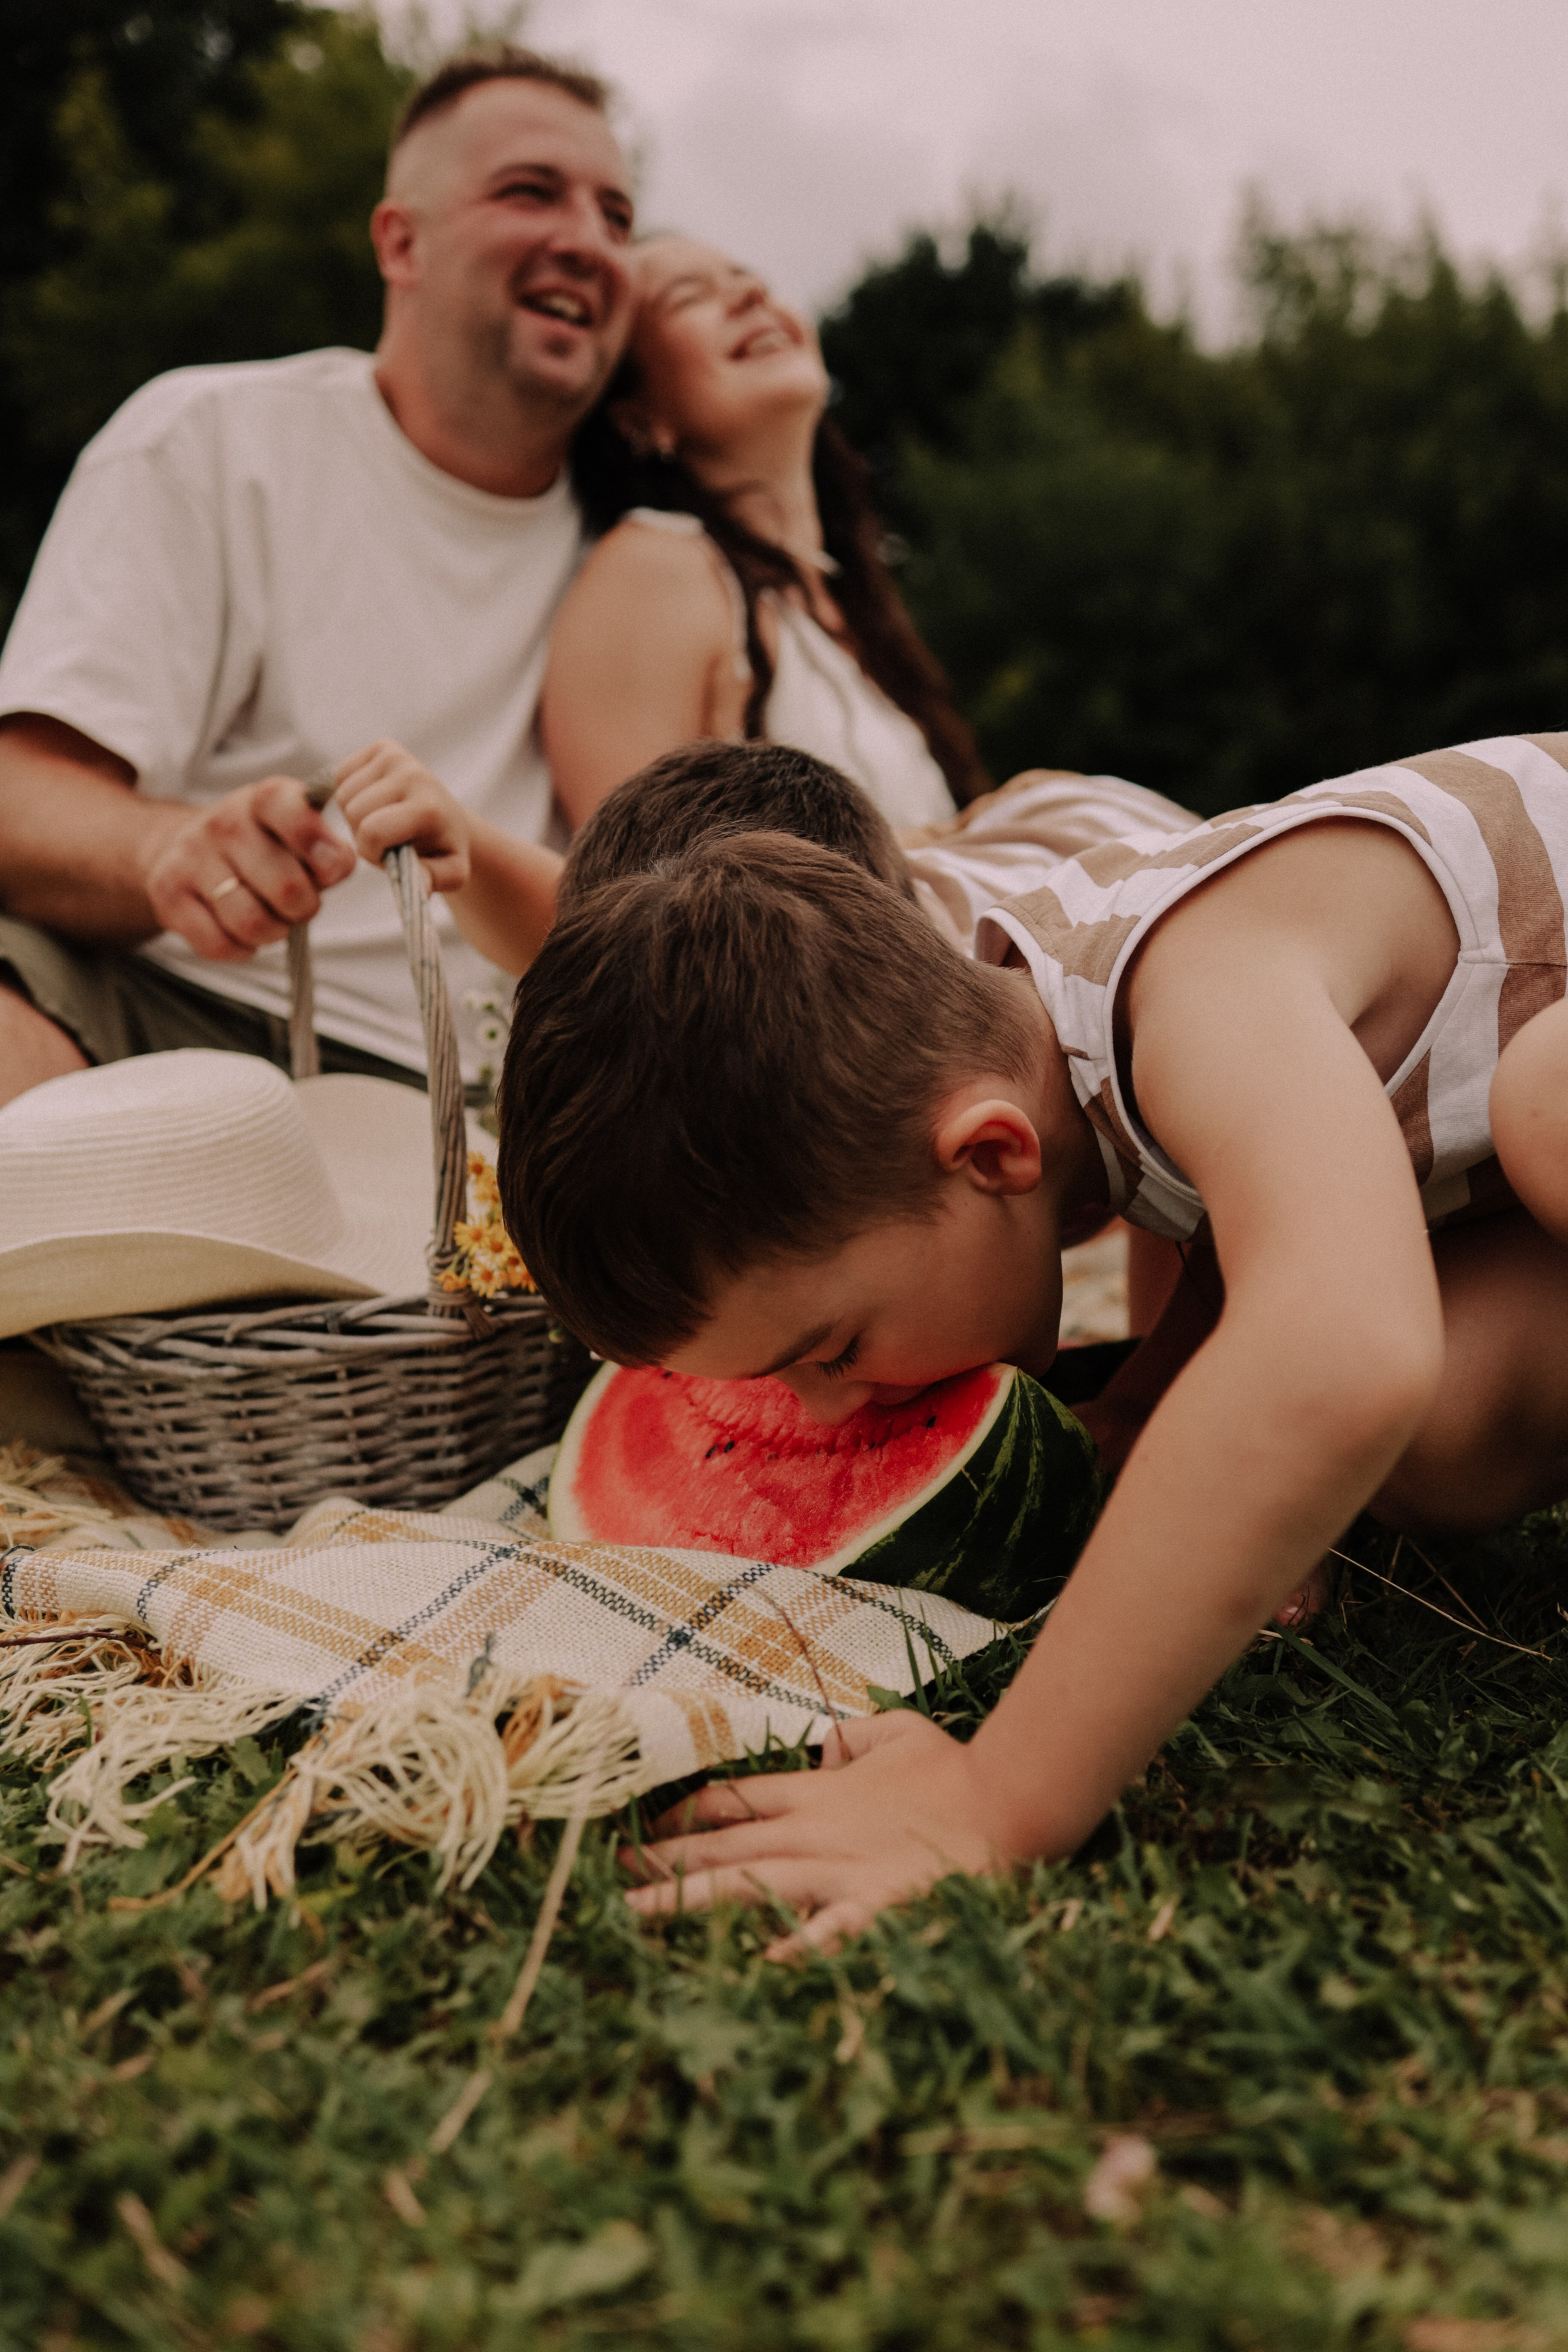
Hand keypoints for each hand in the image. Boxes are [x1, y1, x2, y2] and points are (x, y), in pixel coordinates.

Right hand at [140, 778, 355, 960]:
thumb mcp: (297, 837)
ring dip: (273, 932)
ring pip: (251, 921)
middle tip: (300, 905)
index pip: (285, 807)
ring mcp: (190, 857)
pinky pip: (218, 944)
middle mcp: (222, 823)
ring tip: (272, 920)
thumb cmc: (262, 849)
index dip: (315, 841)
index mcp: (261, 801)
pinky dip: (241, 949)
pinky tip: (240, 932)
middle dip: (304, 908)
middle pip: (285, 886)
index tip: (330, 868)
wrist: (186, 850)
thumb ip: (328, 851)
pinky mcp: (168, 895)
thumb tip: (336, 864)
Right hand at [335, 740, 471, 892]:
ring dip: (355, 817)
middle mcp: (412, 773)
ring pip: (342, 795)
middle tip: (388, 838)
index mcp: (428, 806)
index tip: (390, 856)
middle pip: (353, 812)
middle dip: (362, 835)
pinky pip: (339, 776)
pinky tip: (374, 802)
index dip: (372, 852)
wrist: (449, 821)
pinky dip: (350, 794)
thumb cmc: (443, 850)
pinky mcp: (381, 747)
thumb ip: (433, 881)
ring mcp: (395, 755)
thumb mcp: (449, 874)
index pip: (373, 831)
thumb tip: (418, 886)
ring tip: (382, 821)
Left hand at [622, 1710, 1013, 1958]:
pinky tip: (752, 1968)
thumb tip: (825, 1750)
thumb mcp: (896, 1733)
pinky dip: (788, 1949)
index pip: (728, 1800)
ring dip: (680, 1902)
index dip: (680, 1814)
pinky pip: (821, 1932)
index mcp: (814, 1794)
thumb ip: (850, 1738)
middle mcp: (809, 1833)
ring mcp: (835, 1872)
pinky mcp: (870, 1907)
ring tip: (627, 1917)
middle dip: (657, 1862)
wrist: (1007, 1802)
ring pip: (740, 1884)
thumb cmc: (954, 1770)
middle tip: (604, 1877)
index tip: (638, 1828)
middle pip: (718, 1844)